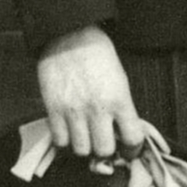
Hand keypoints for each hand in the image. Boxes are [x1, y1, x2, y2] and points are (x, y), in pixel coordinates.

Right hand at [36, 25, 144, 158]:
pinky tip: (69, 131)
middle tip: (103, 143)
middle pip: (104, 150)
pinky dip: (65, 141)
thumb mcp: (120, 79)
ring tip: (85, 137)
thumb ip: (121, 107)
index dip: (132, 150)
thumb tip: (120, 133)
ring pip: (81, 150)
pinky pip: (60, 141)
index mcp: (120, 99)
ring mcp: (74, 110)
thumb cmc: (98, 54)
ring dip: (85, 147)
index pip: (132, 138)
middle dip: (106, 151)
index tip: (128, 150)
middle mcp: (98, 109)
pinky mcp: (53, 109)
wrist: (70, 35)